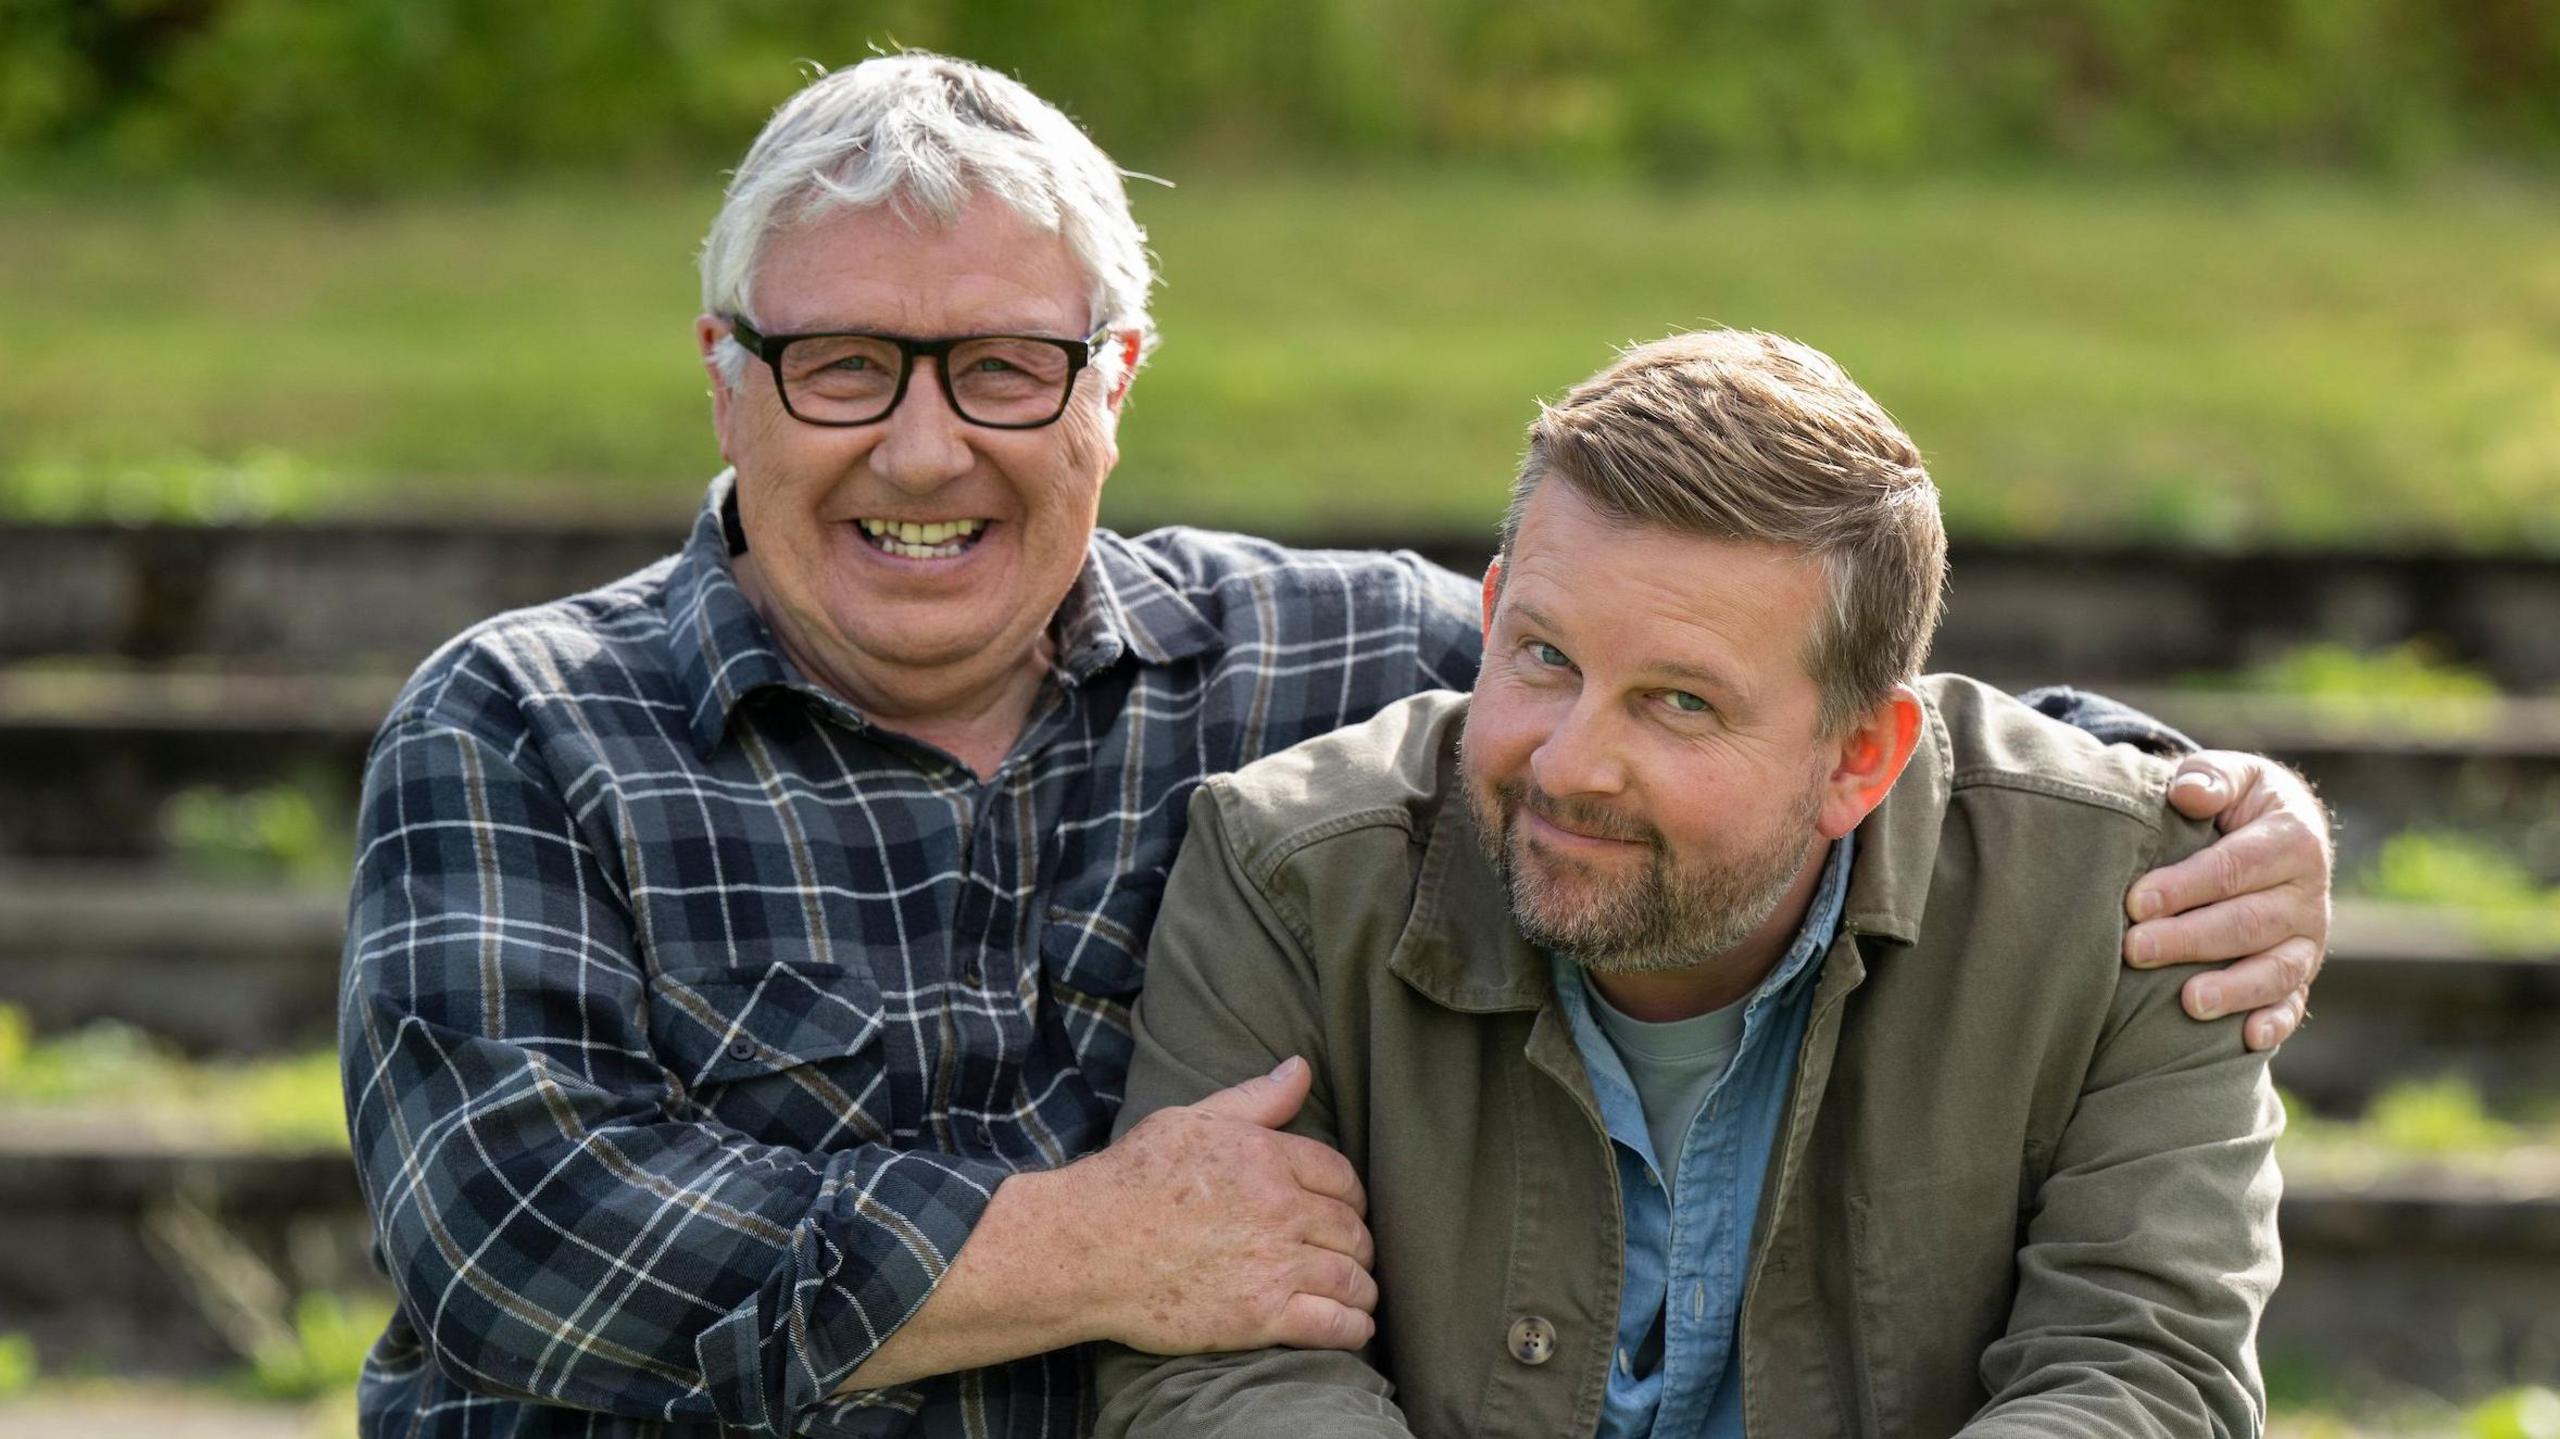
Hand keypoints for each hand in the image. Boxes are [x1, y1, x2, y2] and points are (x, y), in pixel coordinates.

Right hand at [1064, 1057, 1377, 1354]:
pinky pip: (1333, 1325)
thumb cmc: (1131, 1180)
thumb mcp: (1191, 1120)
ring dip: (1363, 1287)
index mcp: (1266, 1157)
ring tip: (1359, 1293)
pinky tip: (1355, 1326)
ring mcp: (1274, 1265)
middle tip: (1354, 1254)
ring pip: (1351, 1277)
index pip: (1341, 1175)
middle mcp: (1280, 1209)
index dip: (1351, 1195)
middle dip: (1359, 1242)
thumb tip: (1302, 1068)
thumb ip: (1256, 1099)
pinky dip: (1353, 1326)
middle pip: (1351, 1228)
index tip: (1347, 1210)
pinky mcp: (1261, 1317)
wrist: (1086, 1249)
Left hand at [2123, 751, 2332, 1050]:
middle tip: (2136, 949)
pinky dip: (2276, 1022)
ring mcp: (2308, 939)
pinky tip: (2249, 1039)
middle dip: (2190, 938)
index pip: (2235, 868)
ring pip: (2276, 969)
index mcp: (2293, 840)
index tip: (2135, 901)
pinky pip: (2294, 1002)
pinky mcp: (2300, 973)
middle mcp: (2308, 895)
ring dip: (2234, 989)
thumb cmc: (2233, 803)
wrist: (2269, 831)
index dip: (2186, 885)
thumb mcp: (2230, 776)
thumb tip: (2188, 793)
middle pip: (2249, 922)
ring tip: (2189, 1002)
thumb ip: (2210, 777)